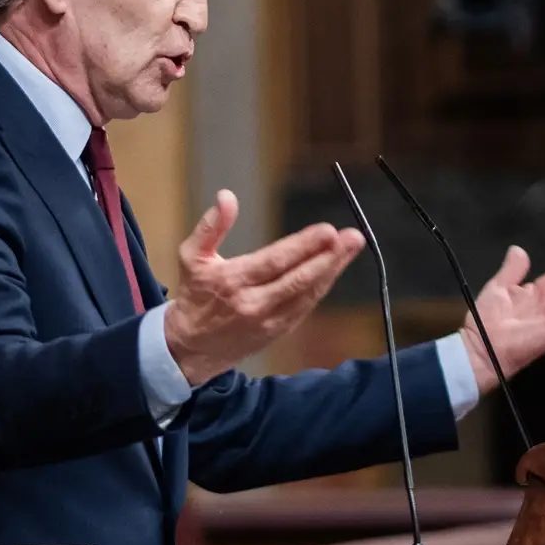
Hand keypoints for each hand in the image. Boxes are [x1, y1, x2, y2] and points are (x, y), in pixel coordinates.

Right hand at [163, 189, 365, 385]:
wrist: (191, 347)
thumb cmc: (195, 295)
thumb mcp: (192, 257)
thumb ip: (211, 227)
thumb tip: (226, 196)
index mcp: (233, 281)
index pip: (275, 261)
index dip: (303, 246)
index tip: (327, 230)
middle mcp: (254, 303)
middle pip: (298, 279)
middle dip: (329, 257)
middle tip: (353, 238)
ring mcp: (268, 321)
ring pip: (307, 294)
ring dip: (332, 271)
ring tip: (351, 248)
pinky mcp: (278, 331)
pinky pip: (305, 306)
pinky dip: (321, 287)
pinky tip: (334, 269)